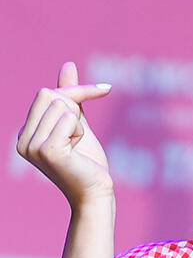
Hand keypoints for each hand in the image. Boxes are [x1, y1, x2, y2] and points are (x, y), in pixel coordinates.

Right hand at [17, 61, 113, 208]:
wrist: (96, 194)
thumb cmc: (88, 164)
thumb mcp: (78, 124)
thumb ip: (70, 97)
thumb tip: (68, 64)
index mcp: (24, 134)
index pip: (46, 93)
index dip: (76, 92)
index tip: (105, 89)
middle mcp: (22, 140)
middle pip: (51, 95)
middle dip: (75, 108)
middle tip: (80, 136)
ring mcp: (31, 147)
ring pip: (62, 106)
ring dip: (79, 125)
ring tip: (76, 148)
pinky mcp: (47, 151)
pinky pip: (70, 120)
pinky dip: (81, 132)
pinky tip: (77, 153)